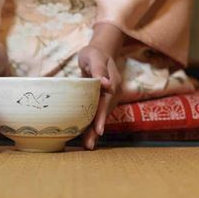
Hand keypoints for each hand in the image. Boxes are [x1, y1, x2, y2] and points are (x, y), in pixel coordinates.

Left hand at [78, 23, 123, 149]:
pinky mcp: (101, 101)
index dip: (102, 117)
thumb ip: (98, 69)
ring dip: (94, 131)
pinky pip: (96, 114)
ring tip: (87, 145)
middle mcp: (113, 94)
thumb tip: (105, 83)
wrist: (100, 52)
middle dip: (97, 129)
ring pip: (101, 116)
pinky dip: (91, 125)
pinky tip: (85, 136)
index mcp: (113, 84)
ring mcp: (108, 98)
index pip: (107, 102)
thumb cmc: (95, 53)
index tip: (99, 130)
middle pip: (104, 113)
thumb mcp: (94, 56)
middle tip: (90, 145)